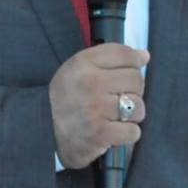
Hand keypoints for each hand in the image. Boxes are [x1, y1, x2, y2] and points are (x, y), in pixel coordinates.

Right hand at [49, 43, 148, 169]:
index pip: (125, 54)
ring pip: (138, 107)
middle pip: (136, 80)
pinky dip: (128, 133)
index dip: (134, 62)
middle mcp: (90, 83)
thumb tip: (144, 55)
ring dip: (132, 114)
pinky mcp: (99, 134)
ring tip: (117, 115)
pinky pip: (133, 131)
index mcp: (83, 62)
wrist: (42, 130)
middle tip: (120, 98)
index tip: (132, 69)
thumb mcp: (79, 68)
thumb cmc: (66, 97)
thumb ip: (111, 57)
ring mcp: (95, 109)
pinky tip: (115, 130)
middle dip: (133, 90)